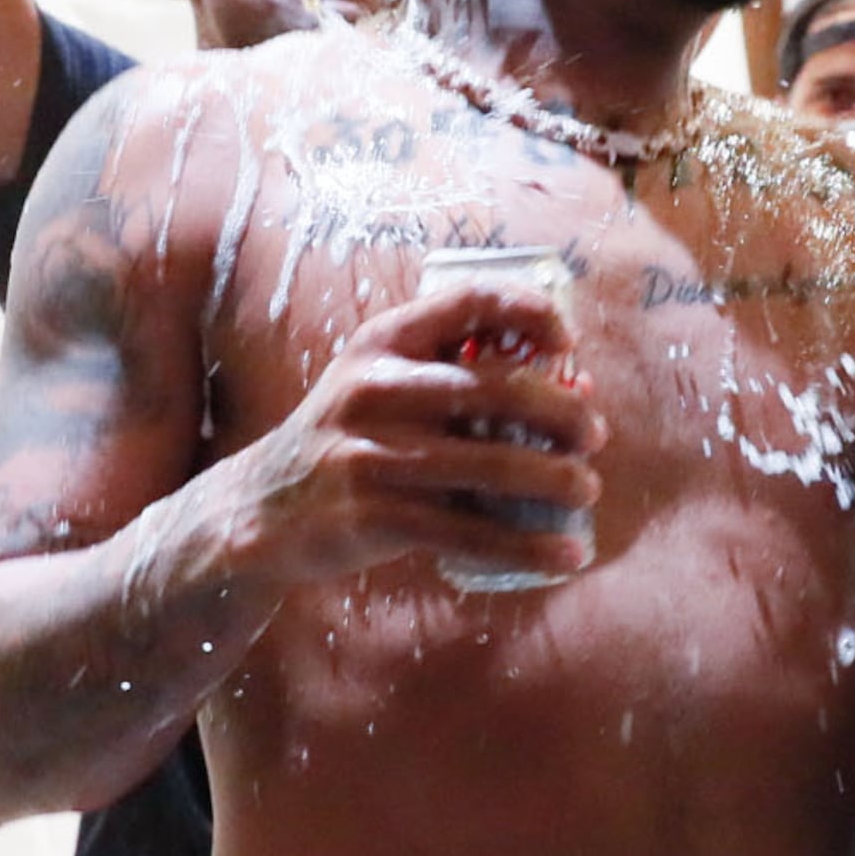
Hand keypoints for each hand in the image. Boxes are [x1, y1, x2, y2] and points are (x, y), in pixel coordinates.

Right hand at [197, 283, 605, 593]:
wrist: (259, 511)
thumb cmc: (346, 441)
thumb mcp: (378, 386)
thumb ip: (457, 378)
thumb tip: (575, 387)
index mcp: (380, 342)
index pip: (466, 302)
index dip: (529, 311)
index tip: (568, 338)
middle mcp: (374, 389)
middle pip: (495, 388)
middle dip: (561, 412)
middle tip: (595, 434)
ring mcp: (371, 454)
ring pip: (490, 466)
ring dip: (555, 480)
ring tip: (588, 489)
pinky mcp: (374, 516)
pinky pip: (469, 533)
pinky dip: (527, 547)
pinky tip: (567, 553)